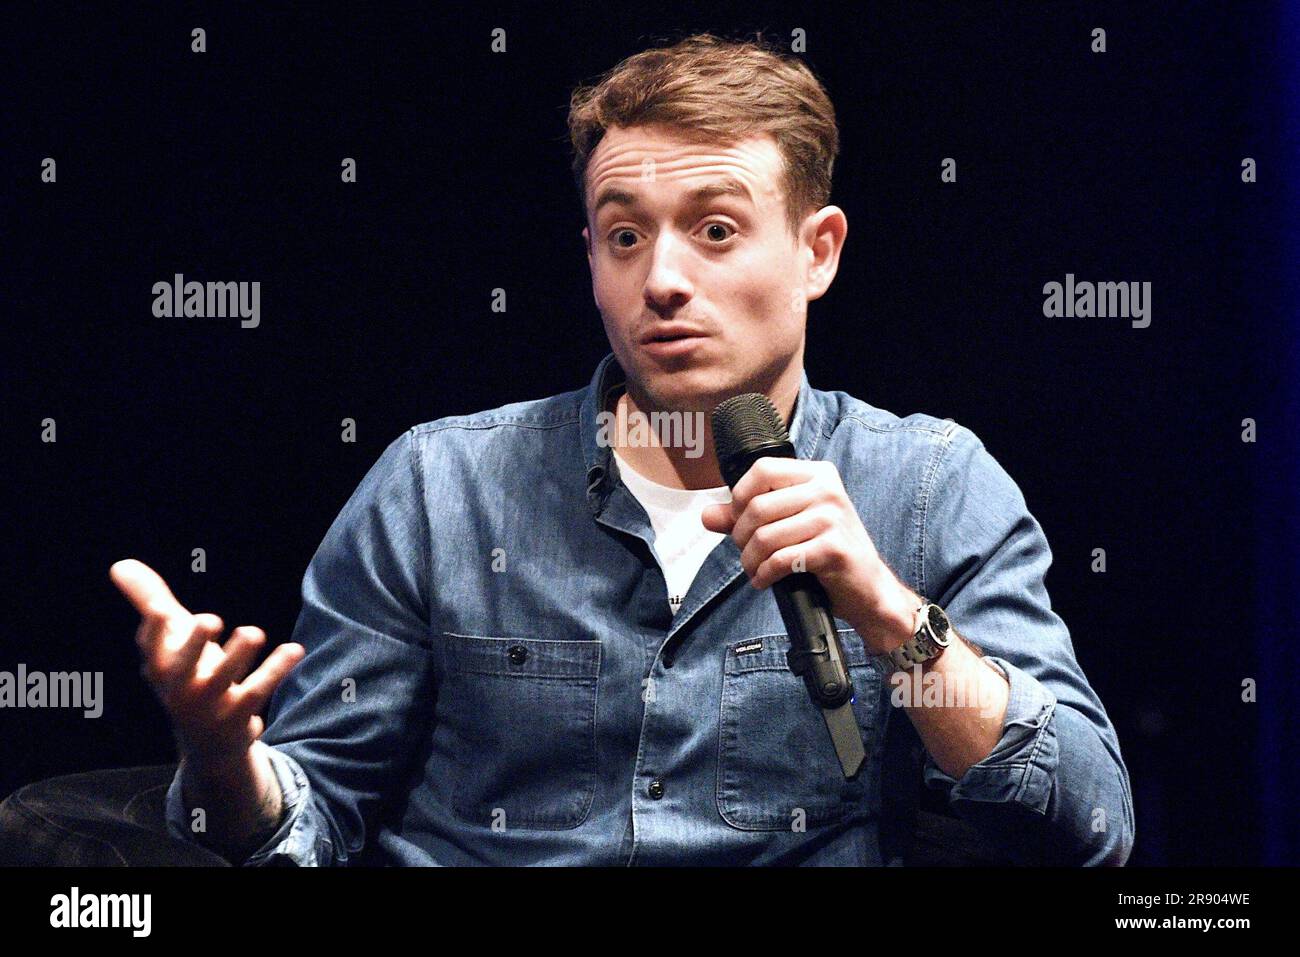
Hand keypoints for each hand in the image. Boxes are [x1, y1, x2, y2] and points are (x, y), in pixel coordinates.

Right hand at [110, 559, 304, 767]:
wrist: (207, 743)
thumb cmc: (186, 676)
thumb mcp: (170, 641)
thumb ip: (150, 602)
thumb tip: (120, 564)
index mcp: (161, 668)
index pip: (152, 650)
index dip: (154, 632)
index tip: (160, 610)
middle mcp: (180, 689)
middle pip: (183, 669)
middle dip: (194, 645)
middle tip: (209, 619)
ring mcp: (210, 705)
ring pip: (224, 680)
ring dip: (239, 655)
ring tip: (253, 632)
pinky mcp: (238, 716)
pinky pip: (258, 691)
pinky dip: (276, 669)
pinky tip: (293, 649)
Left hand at [700, 458, 917, 654]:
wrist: (868, 588)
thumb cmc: (827, 552)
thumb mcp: (790, 525)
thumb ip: (747, 517)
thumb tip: (707, 515)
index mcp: (818, 474)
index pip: (762, 469)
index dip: (740, 496)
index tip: (738, 520)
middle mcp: (827, 490)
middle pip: (758, 507)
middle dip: (741, 536)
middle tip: (745, 553)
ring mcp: (833, 519)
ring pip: (766, 536)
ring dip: (750, 560)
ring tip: (754, 569)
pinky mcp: (833, 549)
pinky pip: (781, 559)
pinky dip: (765, 574)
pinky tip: (765, 580)